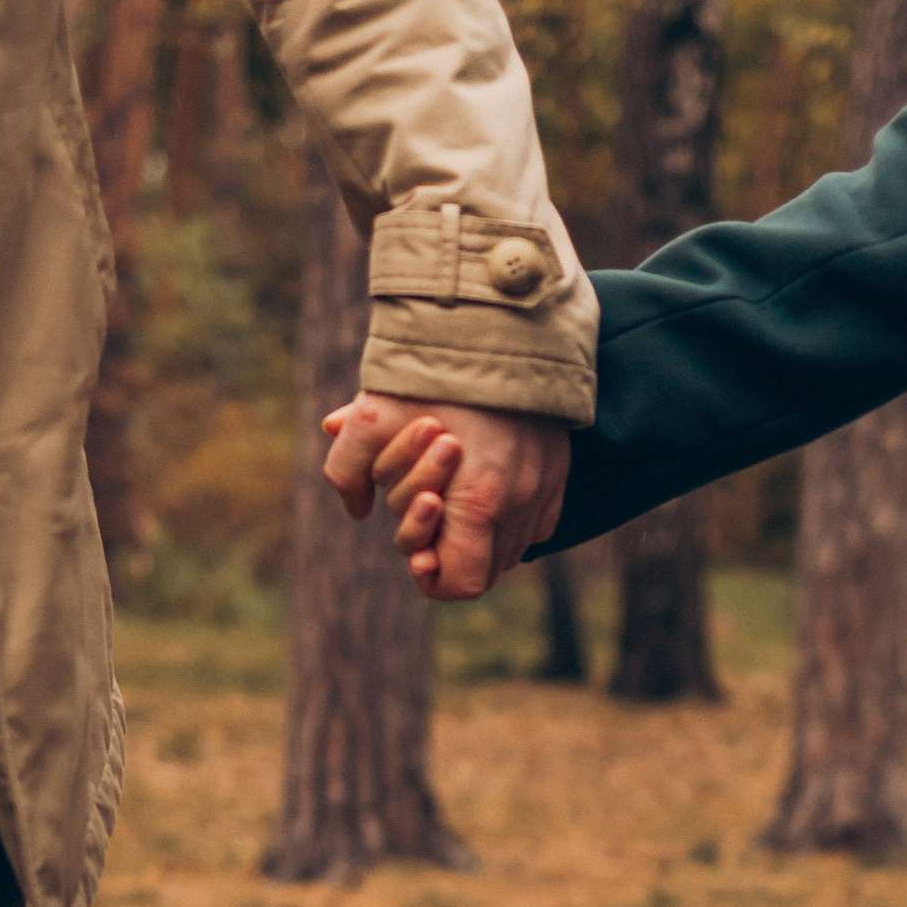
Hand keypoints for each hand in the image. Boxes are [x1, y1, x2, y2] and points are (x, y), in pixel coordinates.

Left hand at [322, 392, 568, 601]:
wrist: (500, 323)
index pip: (463, 583)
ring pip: (509, 549)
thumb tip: (356, 509)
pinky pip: (534, 522)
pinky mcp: (559, 474)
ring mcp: (546, 489)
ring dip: (475, 534)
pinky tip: (483, 482)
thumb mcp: (372, 415)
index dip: (433, 579)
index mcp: (481, 499)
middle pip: (482, 568)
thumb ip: (347, 468)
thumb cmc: (433, 371)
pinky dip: (505, 516)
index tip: (417, 556)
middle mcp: (521, 502)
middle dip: (447, 545)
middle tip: (426, 504)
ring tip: (452, 490)